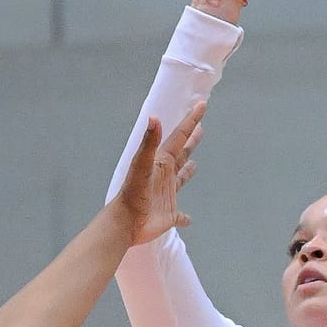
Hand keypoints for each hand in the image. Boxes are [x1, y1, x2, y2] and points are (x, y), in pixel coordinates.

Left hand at [113, 104, 203, 248]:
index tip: (201, 105)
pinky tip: (188, 219)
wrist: (125, 221)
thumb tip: (154, 117)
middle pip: (181, 154)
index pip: (179, 137)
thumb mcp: (142, 164)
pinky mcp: (168, 215)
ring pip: (180, 179)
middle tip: (200, 129)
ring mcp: (166, 195)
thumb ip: (149, 142)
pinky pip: (180, 215)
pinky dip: (185, 217)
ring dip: (187, 171)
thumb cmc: (133, 192)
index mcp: (161, 162)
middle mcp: (165, 176)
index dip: (190, 121)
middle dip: (190, 141)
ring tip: (194, 164)